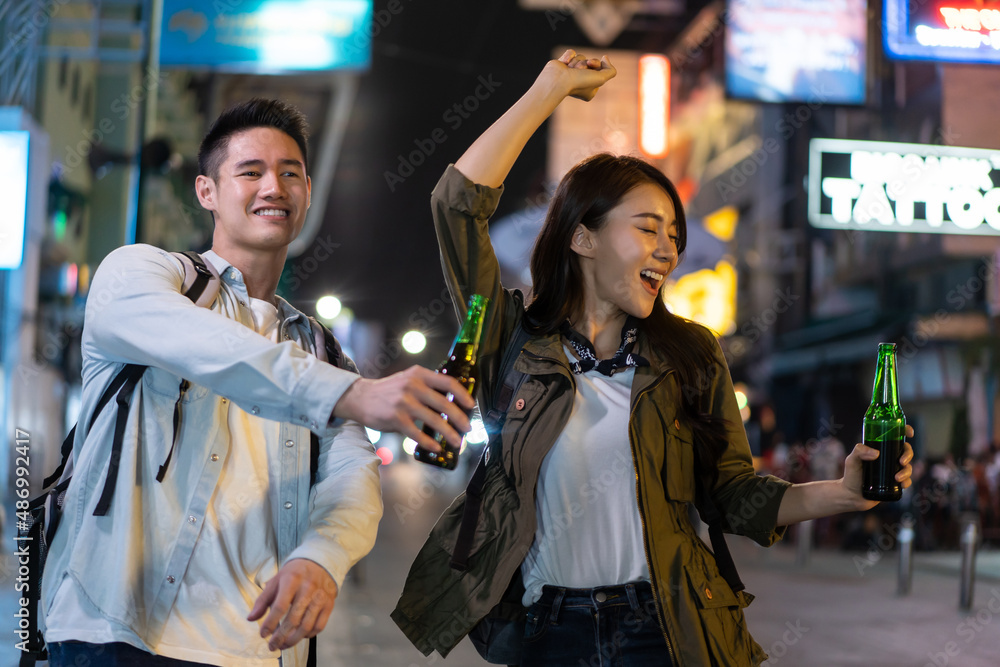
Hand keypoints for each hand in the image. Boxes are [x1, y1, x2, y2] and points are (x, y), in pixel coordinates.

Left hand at [248, 558, 337, 651]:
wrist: (320, 563)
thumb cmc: (294, 574)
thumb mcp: (276, 581)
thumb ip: (263, 600)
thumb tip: (251, 618)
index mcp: (292, 580)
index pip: (280, 606)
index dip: (270, 623)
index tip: (263, 634)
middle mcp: (308, 589)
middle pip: (293, 619)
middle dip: (280, 636)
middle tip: (272, 646)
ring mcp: (320, 597)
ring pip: (307, 626)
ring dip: (293, 640)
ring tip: (283, 645)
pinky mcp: (329, 604)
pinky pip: (319, 626)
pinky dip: (308, 635)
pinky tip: (300, 636)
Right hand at [332, 365, 473, 450]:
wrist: (360, 397)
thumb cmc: (389, 390)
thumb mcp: (408, 379)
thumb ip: (427, 386)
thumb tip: (452, 401)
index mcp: (419, 374)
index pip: (448, 382)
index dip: (463, 395)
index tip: (471, 406)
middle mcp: (413, 386)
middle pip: (445, 404)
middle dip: (460, 419)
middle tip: (468, 428)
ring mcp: (404, 403)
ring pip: (434, 421)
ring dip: (449, 434)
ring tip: (457, 442)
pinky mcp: (395, 419)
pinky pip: (417, 434)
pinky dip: (429, 443)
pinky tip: (436, 448)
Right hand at [540, 49, 615, 101]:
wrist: (557, 81)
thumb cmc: (579, 82)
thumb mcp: (601, 78)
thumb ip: (610, 70)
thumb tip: (605, 58)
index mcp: (590, 89)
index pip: (600, 69)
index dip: (597, 64)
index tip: (592, 65)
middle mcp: (581, 82)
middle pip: (590, 62)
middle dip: (586, 63)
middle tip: (581, 68)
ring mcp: (571, 74)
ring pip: (581, 57)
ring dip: (577, 61)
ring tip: (570, 69)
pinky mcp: (563, 65)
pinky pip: (571, 53)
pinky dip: (569, 56)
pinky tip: (564, 63)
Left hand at [842, 424, 914, 510]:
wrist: (852, 496)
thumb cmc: (851, 475)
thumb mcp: (851, 461)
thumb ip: (859, 452)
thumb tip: (876, 453)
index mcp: (879, 448)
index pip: (894, 436)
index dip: (905, 431)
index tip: (909, 433)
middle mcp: (888, 458)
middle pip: (906, 450)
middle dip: (908, 454)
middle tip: (902, 462)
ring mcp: (892, 470)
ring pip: (908, 466)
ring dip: (907, 471)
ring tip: (897, 478)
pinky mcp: (895, 483)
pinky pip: (907, 480)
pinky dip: (907, 481)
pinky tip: (902, 484)